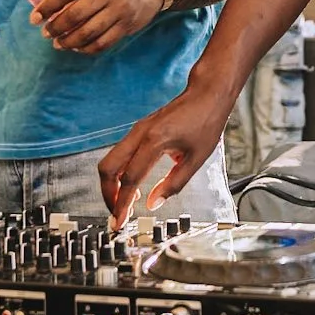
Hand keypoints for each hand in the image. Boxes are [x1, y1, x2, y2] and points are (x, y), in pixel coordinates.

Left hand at [31, 0, 163, 53]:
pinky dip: (86, 48)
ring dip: (69, 41)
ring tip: (58, 43)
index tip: (34, 18)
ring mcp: (120, 10)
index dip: (47, 7)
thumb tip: (48, 5)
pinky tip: (77, 47)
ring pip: (88, 32)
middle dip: (56, 27)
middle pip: (76, 15)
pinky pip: (102, 43)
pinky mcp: (127, 25)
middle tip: (46, 34)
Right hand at [98, 75, 234, 222]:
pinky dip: (119, 174)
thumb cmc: (206, 121)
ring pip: (109, 161)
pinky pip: (120, 155)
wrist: (207, 93)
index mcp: (155, 141)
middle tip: (117, 214)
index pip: (129, 179)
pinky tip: (133, 187)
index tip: (119, 221)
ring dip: (112, 185)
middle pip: (107, 168)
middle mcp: (140, 134)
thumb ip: (174, 184)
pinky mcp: (139, 130)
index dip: (121, 204)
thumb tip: (153, 204)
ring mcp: (137, 130)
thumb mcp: (197, 159)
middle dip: (108, 195)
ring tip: (126, 204)